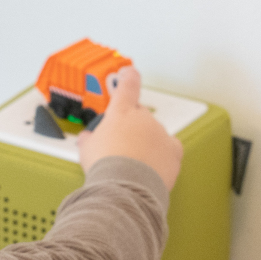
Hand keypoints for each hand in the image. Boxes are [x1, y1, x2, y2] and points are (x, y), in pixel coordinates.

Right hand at [78, 66, 182, 189]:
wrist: (126, 187)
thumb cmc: (106, 167)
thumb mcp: (86, 150)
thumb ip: (89, 139)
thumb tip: (87, 139)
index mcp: (121, 113)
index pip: (127, 86)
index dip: (129, 76)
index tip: (130, 71)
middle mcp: (143, 118)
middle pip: (140, 116)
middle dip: (132, 127)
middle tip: (121, 145)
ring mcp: (160, 133)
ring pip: (155, 133)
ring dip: (146, 143)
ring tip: (134, 164)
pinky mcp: (173, 151)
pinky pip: (169, 149)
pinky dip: (163, 156)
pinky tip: (153, 167)